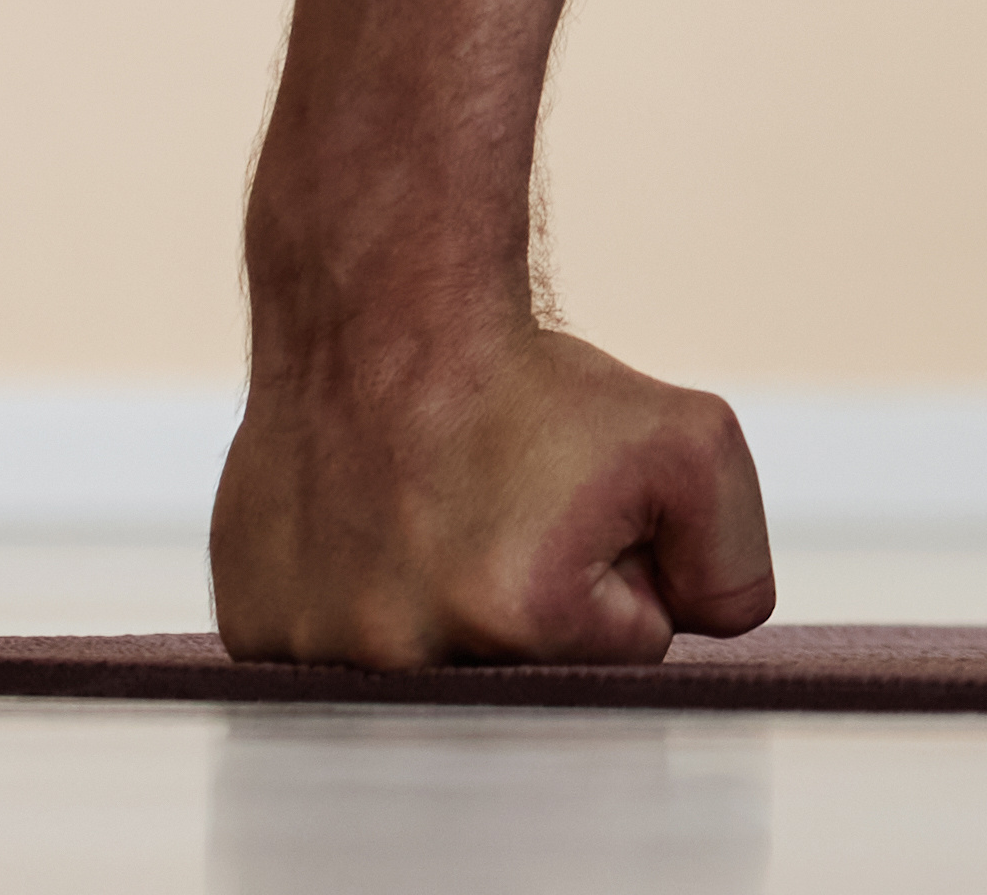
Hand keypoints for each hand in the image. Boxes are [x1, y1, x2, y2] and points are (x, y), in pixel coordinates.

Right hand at [213, 308, 773, 667]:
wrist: (380, 315)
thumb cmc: (536, 381)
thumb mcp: (695, 445)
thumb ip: (734, 562)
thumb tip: (704, 637)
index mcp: (522, 621)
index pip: (630, 646)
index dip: (627, 570)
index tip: (580, 510)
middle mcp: (406, 657)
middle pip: (529, 671)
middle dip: (542, 605)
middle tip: (504, 512)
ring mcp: (315, 650)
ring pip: (430, 670)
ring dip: (446, 607)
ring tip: (433, 518)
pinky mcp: (252, 634)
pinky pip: (339, 656)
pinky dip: (364, 605)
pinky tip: (368, 536)